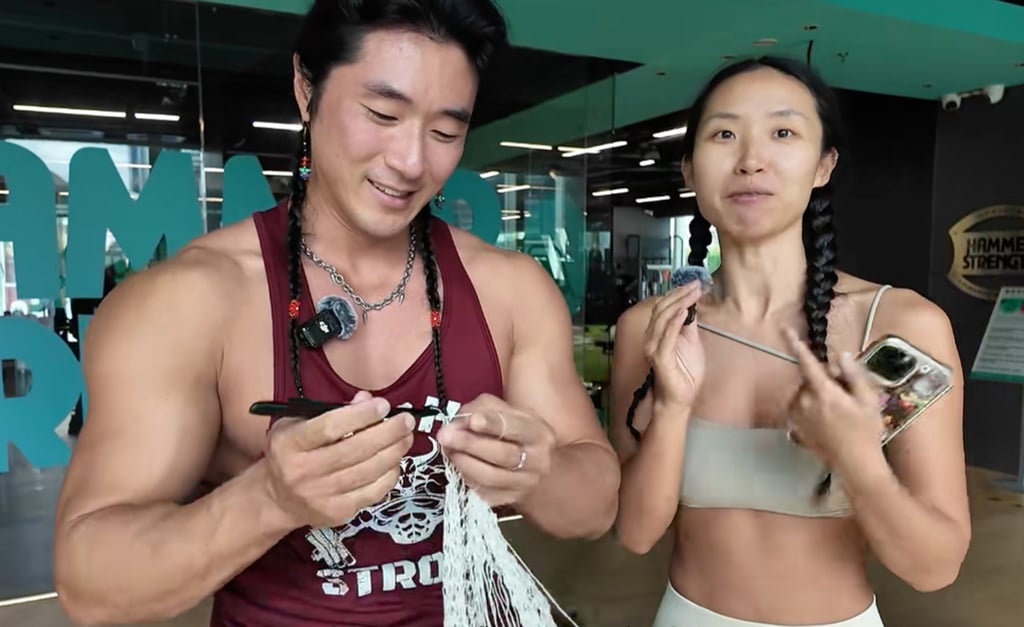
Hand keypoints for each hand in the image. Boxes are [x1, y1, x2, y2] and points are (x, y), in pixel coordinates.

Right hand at [261, 391, 415, 528]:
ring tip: (406, 436)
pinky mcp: (336, 513)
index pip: (329, 427)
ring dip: (393, 452)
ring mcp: (320, 496)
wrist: (277, 499)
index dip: (360, 416)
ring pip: (367, 471)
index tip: (383, 405)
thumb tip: (367, 399)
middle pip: (354, 450)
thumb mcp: (297, 423)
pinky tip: (396, 461)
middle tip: (407, 420)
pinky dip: (389, 475)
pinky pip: (372, 492)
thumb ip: (330, 410)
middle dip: (387, 433)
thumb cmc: (291, 453)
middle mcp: (302, 471)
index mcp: (289, 444)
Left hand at [436, 393, 555, 506]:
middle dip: (469, 444)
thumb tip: (458, 422)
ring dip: (463, 462)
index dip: (492, 424)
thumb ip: (483, 409)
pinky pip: (481, 491)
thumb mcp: (509, 412)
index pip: (516, 427)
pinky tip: (458, 465)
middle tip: (445, 436)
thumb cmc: (518, 434)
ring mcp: (524, 485)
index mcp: (539, 434)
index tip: (472, 420)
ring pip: (489, 477)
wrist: (538, 469)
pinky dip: (465, 477)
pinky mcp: (508, 500)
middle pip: (502, 455)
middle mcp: (537, 462)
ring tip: (448, 450)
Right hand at [643, 281, 705, 407]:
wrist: (680, 398)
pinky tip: (684, 311)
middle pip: (662, 308)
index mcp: (658, 332)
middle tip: (695, 285)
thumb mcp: (691, 342)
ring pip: (663, 319)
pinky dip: (674, 323)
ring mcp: (654, 347)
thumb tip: (692, 305)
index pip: (664, 306)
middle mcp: (652, 338)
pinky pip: (666, 337)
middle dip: (680, 294)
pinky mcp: (660, 358)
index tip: (694, 283)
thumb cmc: (683, 374)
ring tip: (692, 294)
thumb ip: (689, 324)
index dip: (678, 293)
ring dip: (679, 303)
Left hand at [783, 329, 885, 466]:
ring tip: (839, 413)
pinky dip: (812, 409)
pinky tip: (828, 421)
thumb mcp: (868, 400)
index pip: (806, 362)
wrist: (855, 464)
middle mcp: (803, 402)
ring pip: (805, 394)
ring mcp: (797, 416)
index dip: (796, 344)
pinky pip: (801, 408)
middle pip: (810, 380)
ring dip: (817, 396)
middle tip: (846, 396)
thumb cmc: (865, 431)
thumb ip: (854, 375)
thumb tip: (842, 356)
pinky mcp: (794, 428)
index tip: (786, 330)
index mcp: (822, 392)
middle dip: (825, 381)